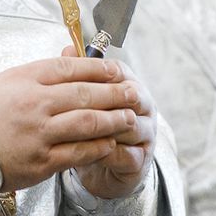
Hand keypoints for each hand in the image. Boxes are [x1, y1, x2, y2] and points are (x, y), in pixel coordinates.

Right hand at [0, 53, 136, 191]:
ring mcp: (39, 134)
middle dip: (116, 92)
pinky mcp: (42, 162)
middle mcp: (35, 104)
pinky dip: (99, 146)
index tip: (117, 68)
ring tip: (130, 116)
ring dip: (114, 118)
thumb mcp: (2, 82)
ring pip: (88, 122)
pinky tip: (111, 142)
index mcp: (24, 80)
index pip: (70, 68)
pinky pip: (79, 152)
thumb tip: (67, 61)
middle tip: (135, 92)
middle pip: (85, 94)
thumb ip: (36, 73)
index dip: (98, 67)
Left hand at [67, 46, 156, 198]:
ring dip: (102, 128)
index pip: (119, 71)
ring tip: (74, 131)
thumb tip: (68, 48)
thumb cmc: (90, 125)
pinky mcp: (141, 160)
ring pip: (128, 125)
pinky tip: (84, 152)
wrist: (100, 166)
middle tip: (70, 105)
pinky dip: (104, 152)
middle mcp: (144, 107)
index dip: (97, 73)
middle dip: (102, 100)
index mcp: (130, 85)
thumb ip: (76, 74)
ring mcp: (146, 133)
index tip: (69, 78)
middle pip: (130, 96)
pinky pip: (125, 154)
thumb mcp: (81, 99)